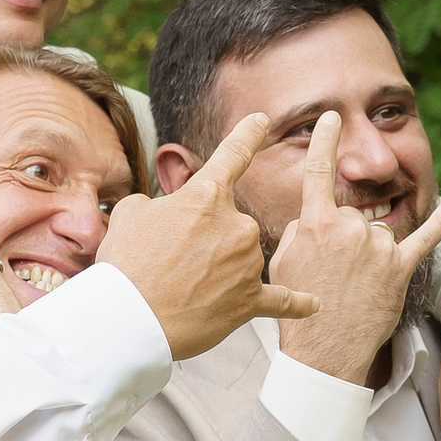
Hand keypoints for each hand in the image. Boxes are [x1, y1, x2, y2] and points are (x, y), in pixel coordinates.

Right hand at [100, 111, 318, 360]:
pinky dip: (298, 303)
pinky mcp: (251, 300)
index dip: (249, 133)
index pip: (233, 154)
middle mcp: (236, 224)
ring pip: (244, 258)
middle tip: (174, 262)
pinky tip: (314, 304)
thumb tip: (166, 211)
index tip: (262, 120)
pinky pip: (283, 300)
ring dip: (222, 269)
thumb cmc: (126, 266)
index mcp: (206, 196)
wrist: (130, 319)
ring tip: (185, 289)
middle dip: (209, 240)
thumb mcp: (132, 215)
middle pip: (233, 222)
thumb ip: (158, 204)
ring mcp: (247, 264)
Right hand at [271, 110, 440, 383]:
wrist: (326, 352)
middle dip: (346, 238)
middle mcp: (350, 228)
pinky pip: (426, 237)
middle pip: (354, 213)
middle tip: (334, 273)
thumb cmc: (301, 308)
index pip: (319, 171)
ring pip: (379, 232)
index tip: (332, 117)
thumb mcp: (284, 261)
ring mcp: (379, 248)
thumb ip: (302, 228)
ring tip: (355, 285)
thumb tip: (318, 215)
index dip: (324, 140)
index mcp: (316, 223)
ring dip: (370, 253)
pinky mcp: (402, 268)